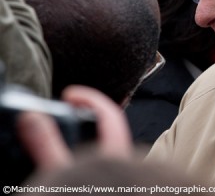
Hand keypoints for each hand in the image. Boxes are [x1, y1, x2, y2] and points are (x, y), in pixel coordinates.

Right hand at [16, 85, 133, 171]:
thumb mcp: (60, 171)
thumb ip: (47, 144)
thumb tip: (33, 117)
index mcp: (116, 149)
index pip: (110, 112)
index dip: (89, 98)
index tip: (69, 94)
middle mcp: (123, 157)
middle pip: (112, 125)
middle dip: (90, 112)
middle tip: (70, 109)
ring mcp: (120, 169)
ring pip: (109, 142)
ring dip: (91, 131)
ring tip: (71, 130)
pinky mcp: (112, 177)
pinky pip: (105, 157)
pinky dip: (90, 148)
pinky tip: (76, 157)